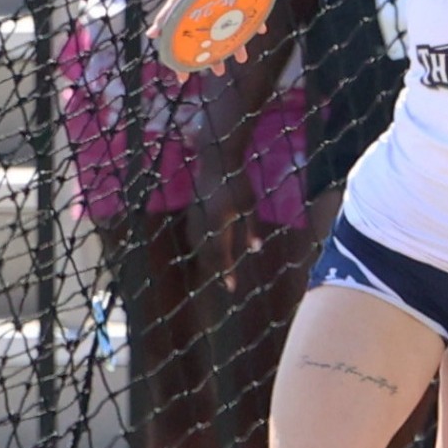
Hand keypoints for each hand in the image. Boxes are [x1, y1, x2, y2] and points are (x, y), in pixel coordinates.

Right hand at [145, 0, 255, 80]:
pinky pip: (249, 10)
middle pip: (209, 38)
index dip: (184, 60)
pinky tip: (260, 30)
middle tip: (219, 72)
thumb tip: (151, 35)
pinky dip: (253, 21)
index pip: (186, 43)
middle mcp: (207, 10)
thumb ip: (168, 17)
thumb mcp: (182, 0)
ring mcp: (224, 1)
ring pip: (230, 28)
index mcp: (192, 14)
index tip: (184, 79)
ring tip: (242, 58)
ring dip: (235, 44)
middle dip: (213, 55)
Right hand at [186, 129, 261, 284]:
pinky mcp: (191, 214)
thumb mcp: (249, 204)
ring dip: (208, 262)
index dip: (225, 273)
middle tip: (226, 284)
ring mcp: (194, 219)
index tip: (231, 287)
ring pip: (198, 248)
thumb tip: (255, 249)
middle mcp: (202, 225)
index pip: (221, 255)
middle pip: (207, 256)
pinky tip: (207, 253)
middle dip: (216, 271)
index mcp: (217, 224)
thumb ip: (251, 228)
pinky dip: (201, 249)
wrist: (215, 161)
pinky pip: (194, 238)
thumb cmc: (236, 181)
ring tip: (218, 272)